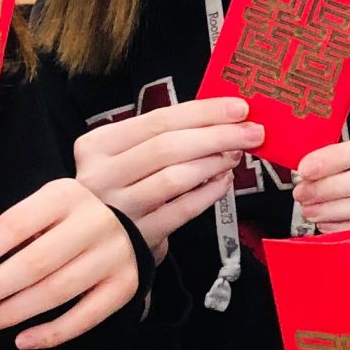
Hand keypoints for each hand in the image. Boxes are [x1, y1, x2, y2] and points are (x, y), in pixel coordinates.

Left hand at [0, 178, 140, 349]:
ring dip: (12, 313)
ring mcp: (114, 254)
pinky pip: (85, 318)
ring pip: (56, 291)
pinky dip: (50, 333)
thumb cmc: (61, 224)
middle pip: (35, 262)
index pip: (14, 225)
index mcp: (63, 195)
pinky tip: (20, 341)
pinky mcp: (125, 285)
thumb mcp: (32, 216)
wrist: (119, 229)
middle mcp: (93, 221)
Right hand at [72, 97, 262, 258]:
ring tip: (236, 155)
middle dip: (218, 135)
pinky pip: (182, 211)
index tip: (239, 107)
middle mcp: (101, 176)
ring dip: (214, 163)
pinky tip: (224, 182)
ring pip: (175, 178)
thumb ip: (162, 135)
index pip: (157, 120)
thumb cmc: (122, 187)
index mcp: (96, 146)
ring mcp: (118, 210)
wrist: (98, 241)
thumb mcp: (126, 155)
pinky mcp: (137, 238)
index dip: (203, 112)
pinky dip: (209, 193)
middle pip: (168, 147)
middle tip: (253, 132)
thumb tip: (223, 116)